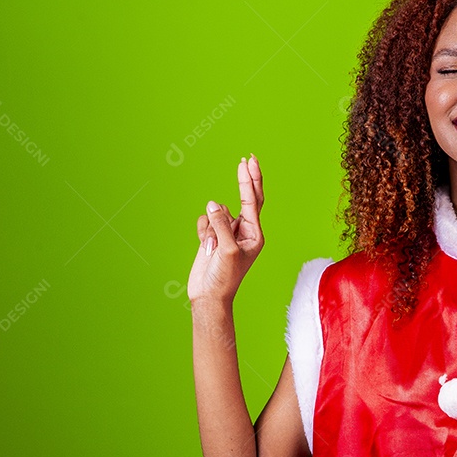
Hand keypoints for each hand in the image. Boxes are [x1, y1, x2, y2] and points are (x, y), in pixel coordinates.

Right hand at [187, 154, 265, 301]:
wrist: (209, 296)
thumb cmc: (225, 277)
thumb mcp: (227, 250)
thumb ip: (221, 224)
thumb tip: (213, 204)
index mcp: (255, 234)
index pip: (254, 201)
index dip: (250, 180)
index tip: (248, 162)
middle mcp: (243, 230)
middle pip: (246, 198)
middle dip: (246, 180)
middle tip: (247, 159)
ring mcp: (227, 232)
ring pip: (216, 212)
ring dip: (211, 226)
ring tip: (211, 247)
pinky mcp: (212, 236)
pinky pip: (204, 221)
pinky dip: (202, 230)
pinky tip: (204, 246)